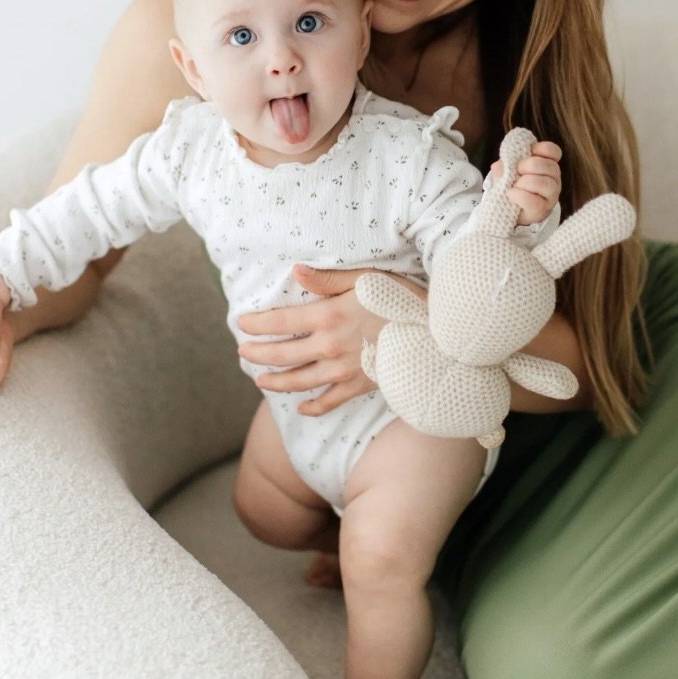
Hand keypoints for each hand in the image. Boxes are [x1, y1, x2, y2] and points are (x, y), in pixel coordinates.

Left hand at [236, 264, 425, 416]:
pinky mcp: (358, 386)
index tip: (241, 324)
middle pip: (281, 355)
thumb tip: (295, 271)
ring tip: (259, 380)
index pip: (279, 322)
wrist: (436, 335)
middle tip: (242, 353)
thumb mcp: (366, 278)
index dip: (256, 324)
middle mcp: (329, 346)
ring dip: (275, 382)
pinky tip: (301, 408)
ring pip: (298, 381)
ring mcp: (342, 370)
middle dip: (257, 354)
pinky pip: (329, 401)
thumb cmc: (402, 299)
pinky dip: (312, 407)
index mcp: (327, 315)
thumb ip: (328, 278)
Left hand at [492, 140, 561, 224]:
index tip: (529, 152)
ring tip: (514, 184)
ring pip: (546, 184)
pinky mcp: (542, 210)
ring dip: (525, 181)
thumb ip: (504, 165)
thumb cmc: (513, 187)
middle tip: (517, 170)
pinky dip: (520, 196)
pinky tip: (511, 193)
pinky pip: (534, 202)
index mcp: (547, 165)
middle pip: (550, 166)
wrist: (511, 211)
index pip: (554, 152)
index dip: (542, 149)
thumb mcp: (507, 172)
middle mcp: (553, 179)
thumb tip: (499, 166)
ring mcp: (550, 196)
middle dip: (529, 165)